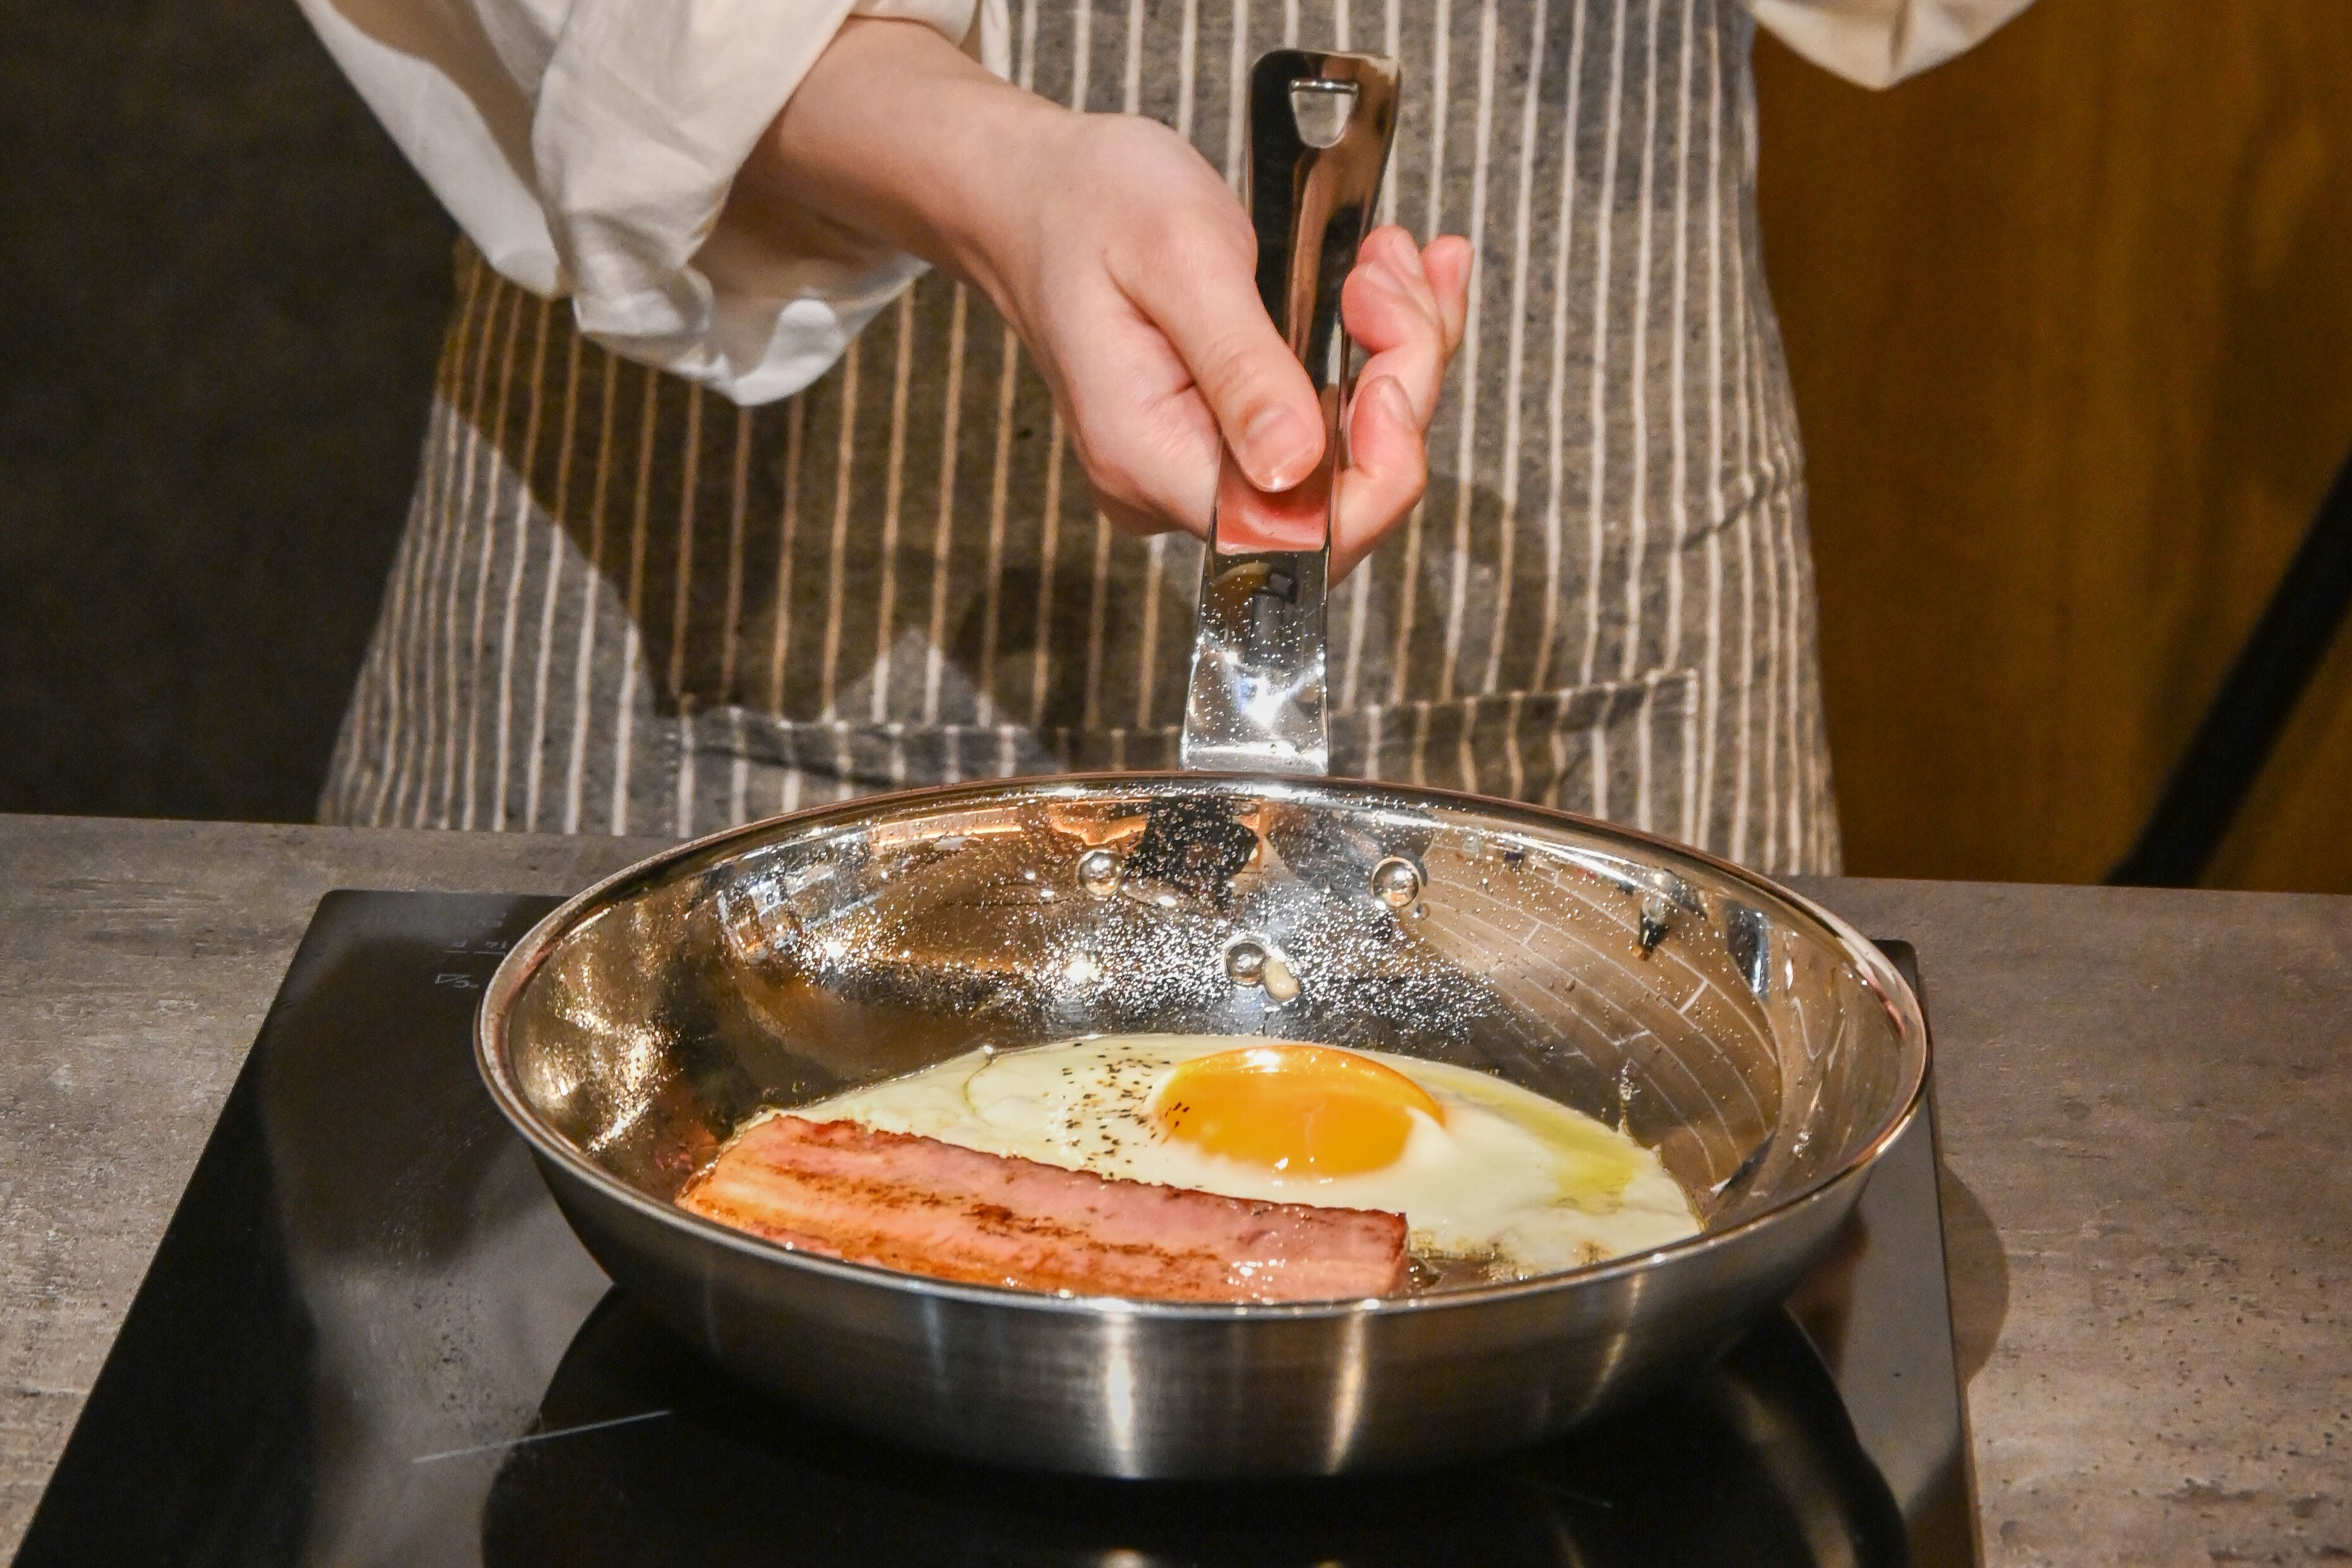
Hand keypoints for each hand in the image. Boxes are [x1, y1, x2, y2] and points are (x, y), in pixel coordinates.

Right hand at [728, 19, 1470, 578]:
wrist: (1035, 195)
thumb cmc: (1088, 208)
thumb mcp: (1177, 259)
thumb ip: (1240, 367)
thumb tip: (1295, 468)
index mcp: (1151, 460)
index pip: (1298, 535)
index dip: (1379, 464)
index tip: (1392, 358)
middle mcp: (1177, 485)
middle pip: (1341, 495)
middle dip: (1399, 383)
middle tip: (1383, 274)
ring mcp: (1208, 464)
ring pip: (1353, 452)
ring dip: (1397, 350)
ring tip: (1385, 258)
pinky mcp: (1233, 433)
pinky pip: (1333, 417)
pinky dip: (1379, 346)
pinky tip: (1390, 277)